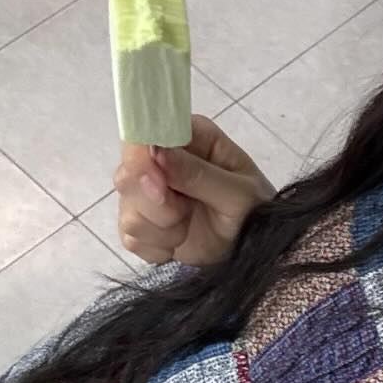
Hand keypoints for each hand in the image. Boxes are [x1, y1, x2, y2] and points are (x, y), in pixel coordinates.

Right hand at [112, 114, 274, 266]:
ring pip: (127, 210)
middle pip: (126, 175)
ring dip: (160, 229)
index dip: (141, 158)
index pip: (144, 134)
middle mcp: (161, 160)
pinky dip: (156, 247)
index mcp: (189, 138)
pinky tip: (178, 243)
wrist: (253, 249)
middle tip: (184, 214)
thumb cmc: (255, 211)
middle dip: (155, 204)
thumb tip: (156, 151)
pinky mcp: (143, 223)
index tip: (160, 184)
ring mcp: (148, 193)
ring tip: (188, 229)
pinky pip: (130, 237)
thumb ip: (198, 173)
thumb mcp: (238, 193)